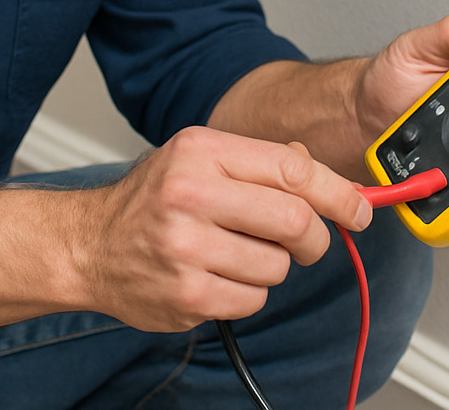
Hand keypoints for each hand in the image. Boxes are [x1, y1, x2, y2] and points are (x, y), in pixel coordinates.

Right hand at [81, 127, 372, 331]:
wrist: (88, 245)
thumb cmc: (152, 199)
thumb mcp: (198, 157)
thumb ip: (259, 162)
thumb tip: (325, 177)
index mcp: (200, 150)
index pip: (292, 168)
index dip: (338, 192)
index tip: (360, 209)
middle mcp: (190, 193)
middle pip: (295, 220)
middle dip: (314, 237)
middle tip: (308, 242)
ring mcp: (186, 247)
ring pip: (278, 265)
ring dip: (273, 266)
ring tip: (238, 254)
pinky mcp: (186, 294)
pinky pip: (253, 299)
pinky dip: (248, 291)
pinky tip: (218, 275)